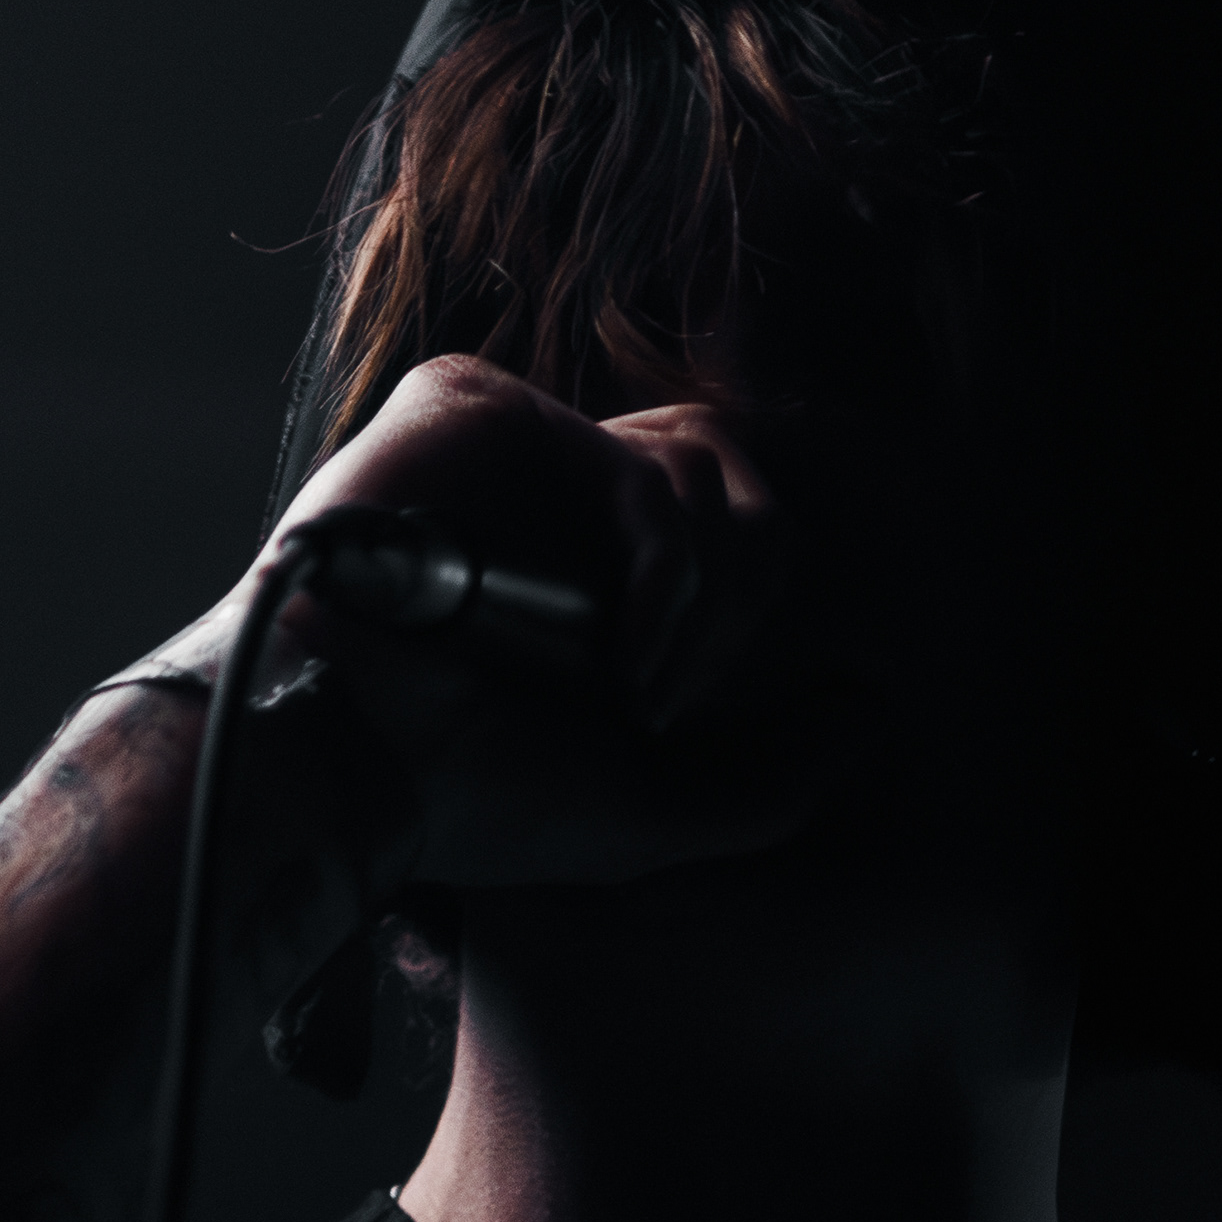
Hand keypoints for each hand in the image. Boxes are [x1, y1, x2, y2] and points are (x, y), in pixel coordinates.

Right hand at [268, 358, 886, 896]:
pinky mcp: (482, 409)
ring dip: (713, 606)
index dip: (754, 614)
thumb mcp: (650, 812)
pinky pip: (649, 473)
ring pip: (712, 462)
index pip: (732, 522)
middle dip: (750, 607)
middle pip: (741, 477)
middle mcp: (559, 491)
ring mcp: (521, 445)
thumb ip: (769, 780)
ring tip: (652, 692)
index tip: (691, 716)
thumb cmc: (470, 801)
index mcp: (590, 560)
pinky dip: (670, 579)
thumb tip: (871, 711)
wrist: (349, 771)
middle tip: (684, 703)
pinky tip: (626, 662)